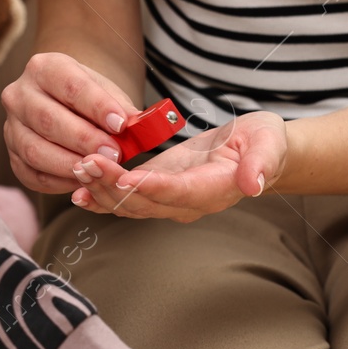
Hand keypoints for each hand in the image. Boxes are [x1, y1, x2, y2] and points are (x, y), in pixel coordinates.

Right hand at [1, 52, 143, 192]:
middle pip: (48, 119)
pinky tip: (82, 181)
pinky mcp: (12, 156)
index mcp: (44, 68)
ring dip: (70, 164)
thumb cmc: (87, 99)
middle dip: (84, 140)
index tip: (120, 124)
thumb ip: (122, 109)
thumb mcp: (106, 94)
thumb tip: (140, 127)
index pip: (70, 86)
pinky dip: (58, 181)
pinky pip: (31, 174)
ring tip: (98, 170)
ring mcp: (11, 127)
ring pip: (35, 150)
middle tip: (113, 154)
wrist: (63, 106)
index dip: (96, 106)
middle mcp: (19, 95)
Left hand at [70, 111, 287, 221]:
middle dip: (112, 186)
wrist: (256, 152)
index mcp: (214, 190)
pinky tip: (78, 189)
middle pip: (144, 203)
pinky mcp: (156, 190)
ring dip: (101, 190)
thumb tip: (253, 185)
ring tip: (77, 171)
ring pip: (130, 205)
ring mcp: (169, 201)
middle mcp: (188, 203)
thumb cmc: (264, 142)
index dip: (151, 188)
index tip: (125, 179)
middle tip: (85, 164)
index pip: (178, 192)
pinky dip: (102, 195)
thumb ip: (262, 163)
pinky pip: (126, 200)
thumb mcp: (270, 143)